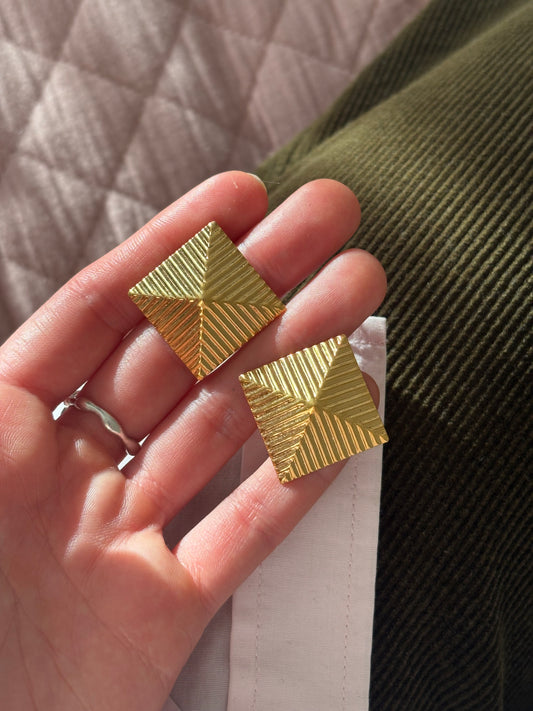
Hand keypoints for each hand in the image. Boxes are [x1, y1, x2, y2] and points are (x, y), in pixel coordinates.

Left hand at [0, 172, 385, 710]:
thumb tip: (36, 316)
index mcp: (3, 429)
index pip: (102, 312)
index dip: (172, 249)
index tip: (240, 199)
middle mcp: (67, 473)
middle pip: (179, 357)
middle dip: (258, 282)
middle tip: (327, 223)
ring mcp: (119, 539)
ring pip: (222, 430)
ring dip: (293, 358)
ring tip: (354, 294)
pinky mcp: (163, 612)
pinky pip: (244, 533)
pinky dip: (298, 475)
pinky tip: (342, 410)